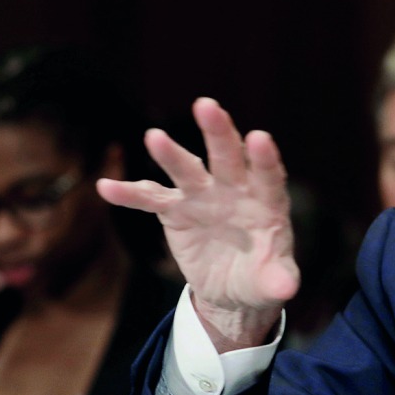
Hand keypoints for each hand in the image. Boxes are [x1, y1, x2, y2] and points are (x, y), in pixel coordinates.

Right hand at [97, 98, 299, 351]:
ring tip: (154, 137)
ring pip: (187, 170)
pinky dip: (130, 194)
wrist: (233, 289)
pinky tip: (107, 187)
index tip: (259, 138)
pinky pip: (151, 199)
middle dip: (218, 133)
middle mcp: (235, 190)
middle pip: (227, 158)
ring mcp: (204, 196)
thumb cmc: (261, 277)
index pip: (268, 176)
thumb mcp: (274, 282)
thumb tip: (287, 289)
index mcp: (267, 202)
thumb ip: (280, 280)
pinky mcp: (176, 211)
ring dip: (171, 154)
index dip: (264, 159)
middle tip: (207, 106)